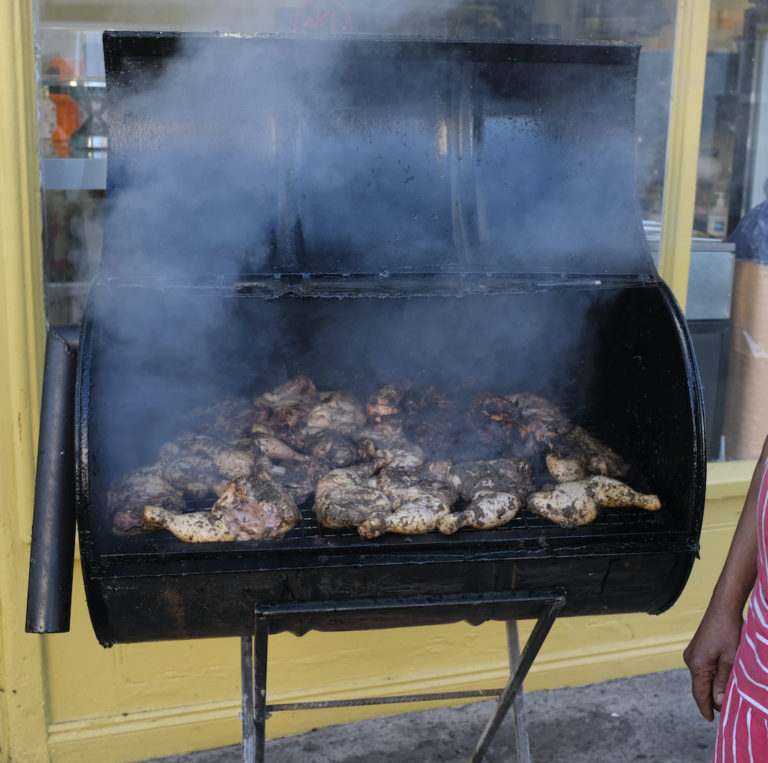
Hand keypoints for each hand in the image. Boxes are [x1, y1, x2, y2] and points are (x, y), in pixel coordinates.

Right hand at [683, 604, 742, 721]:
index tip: (710, 721)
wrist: (722, 607)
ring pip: (701, 677)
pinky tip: (721, 679)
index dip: (706, 708)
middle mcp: (690, 660)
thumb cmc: (729, 632)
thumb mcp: (731, 660)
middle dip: (710, 699)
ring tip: (724, 697)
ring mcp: (691, 653)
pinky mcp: (696, 648)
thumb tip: (717, 702)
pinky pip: (702, 668)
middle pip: (699, 686)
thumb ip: (723, 682)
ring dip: (711, 687)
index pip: (700, 694)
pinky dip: (710, 677)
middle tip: (724, 712)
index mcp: (697, 665)